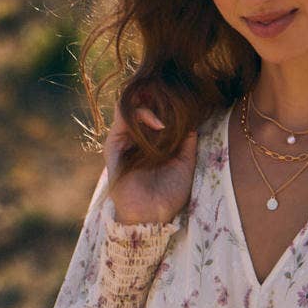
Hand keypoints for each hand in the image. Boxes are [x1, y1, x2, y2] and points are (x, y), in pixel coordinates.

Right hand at [104, 101, 197, 226]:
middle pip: (139, 103)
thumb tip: (194, 118)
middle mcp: (135, 137)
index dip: (163, 98)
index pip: (152, 109)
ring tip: (169, 107)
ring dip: (150, 102)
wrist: (152, 217)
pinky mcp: (114, 146)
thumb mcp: (185, 163)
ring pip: (130, 106)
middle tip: (174, 91)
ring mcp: (123, 140)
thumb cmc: (169, 194)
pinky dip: (141, 115)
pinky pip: (122, 119)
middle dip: (155, 93)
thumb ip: (187, 141)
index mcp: (151, 140)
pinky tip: (160, 124)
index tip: (182, 93)